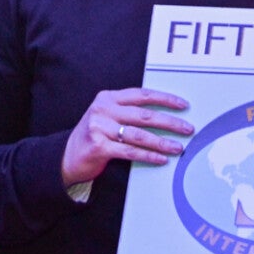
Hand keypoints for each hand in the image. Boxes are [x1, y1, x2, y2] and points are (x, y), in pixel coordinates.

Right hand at [61, 88, 192, 186]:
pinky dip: (149, 155)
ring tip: (178, 147)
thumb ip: (128, 112)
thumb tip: (165, 117)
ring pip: (139, 135)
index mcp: (108, 98)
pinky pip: (130, 151)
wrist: (66, 156)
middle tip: (187, 129)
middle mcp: (103, 110)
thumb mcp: (107, 116)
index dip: (165, 99)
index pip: (142, 95)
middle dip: (170, 123)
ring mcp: (99, 128)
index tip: (183, 105)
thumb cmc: (94, 136)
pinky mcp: (98, 147)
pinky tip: (161, 158)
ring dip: (162, 142)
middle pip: (144, 115)